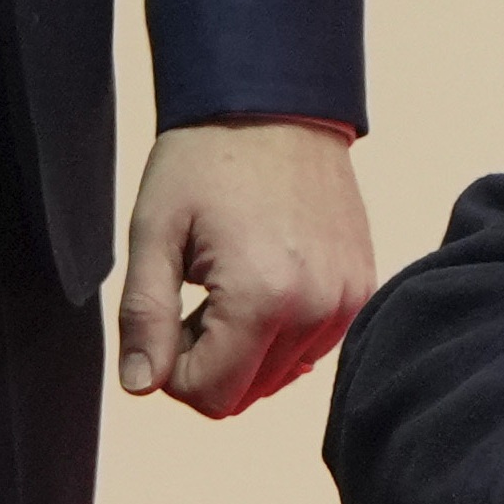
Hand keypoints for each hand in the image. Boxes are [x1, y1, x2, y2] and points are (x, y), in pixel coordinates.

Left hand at [118, 119, 375, 414]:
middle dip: (211, 361)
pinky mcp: (362, 289)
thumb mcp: (154, 233)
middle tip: (195, 300)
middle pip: (249, 393)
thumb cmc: (207, 160)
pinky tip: (267, 280)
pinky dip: (283, 332)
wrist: (278, 107)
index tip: (166, 321)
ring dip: (247, 348)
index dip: (174, 372)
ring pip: (282, 375)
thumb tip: (141, 385)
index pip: (213, 396)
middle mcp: (318, 310)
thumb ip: (144, 317)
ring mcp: (348, 302)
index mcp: (263, 299)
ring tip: (231, 286)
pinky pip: (314, 347)